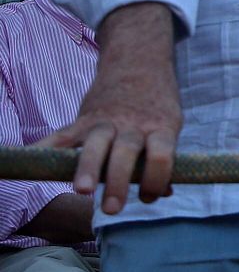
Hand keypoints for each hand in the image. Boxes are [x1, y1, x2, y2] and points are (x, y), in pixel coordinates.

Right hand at [39, 2, 181, 213]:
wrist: (138, 62)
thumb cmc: (155, 105)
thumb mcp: (169, 125)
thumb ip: (163, 158)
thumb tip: (164, 193)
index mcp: (161, 127)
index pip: (162, 155)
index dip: (157, 179)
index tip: (148, 197)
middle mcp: (133, 124)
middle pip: (126, 152)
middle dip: (118, 181)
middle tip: (112, 209)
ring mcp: (107, 120)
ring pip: (96, 144)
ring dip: (88, 168)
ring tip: (82, 191)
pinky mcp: (85, 118)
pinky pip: (63, 135)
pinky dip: (46, 147)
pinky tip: (36, 158)